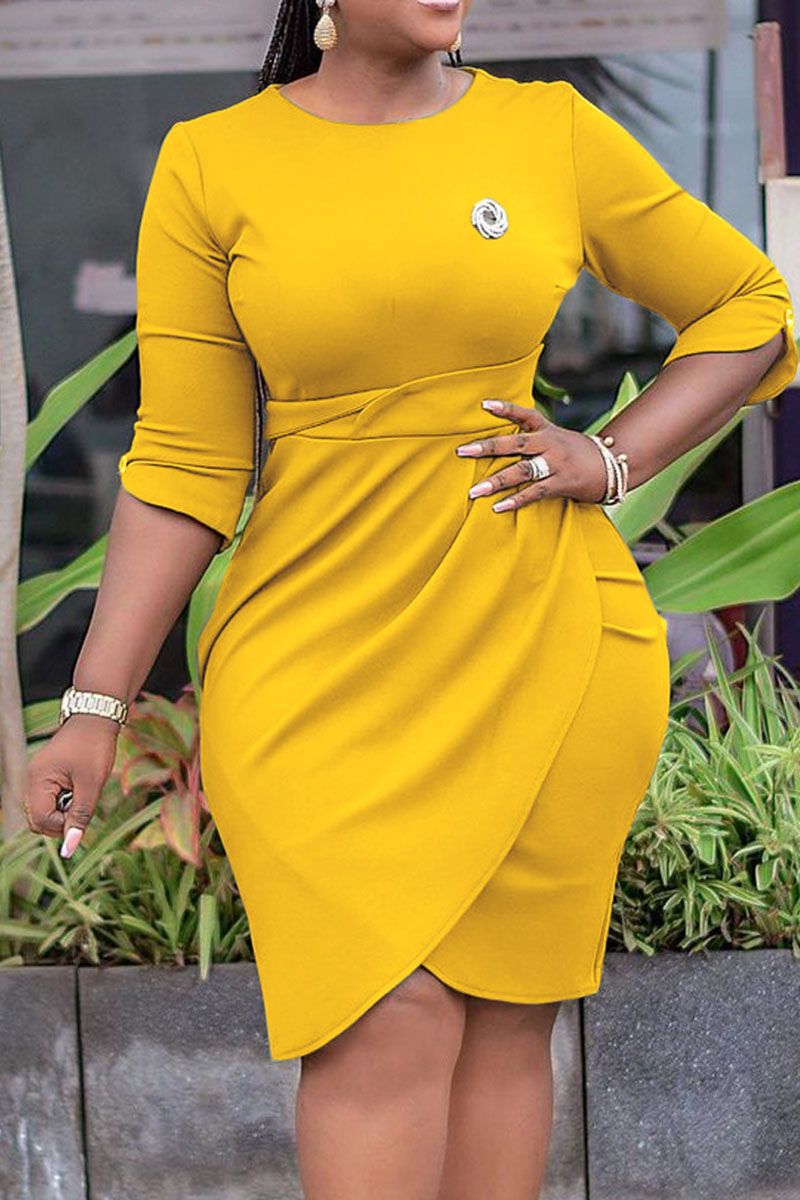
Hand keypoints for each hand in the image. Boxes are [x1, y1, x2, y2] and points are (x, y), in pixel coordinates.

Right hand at [22, 714, 119, 857]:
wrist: (96, 717)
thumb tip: (69, 849)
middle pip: (37, 820)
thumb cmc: (95, 747)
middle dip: (60, 822)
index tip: (83, 814)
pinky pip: (48, 800)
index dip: (62, 826)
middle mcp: (31, 780)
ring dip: (62, 812)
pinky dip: (63, 802)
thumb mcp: (92, 784)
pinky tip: (78, 791)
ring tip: (81, 795)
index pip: (40, 821)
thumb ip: (80, 817)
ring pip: (43, 812)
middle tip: (83, 806)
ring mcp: (37, 777)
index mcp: (38, 780)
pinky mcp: (45, 776)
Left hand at [455, 398, 607, 510]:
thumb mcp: (556, 437)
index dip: (505, 409)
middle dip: (487, 447)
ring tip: (474, 491)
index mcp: (547, 430)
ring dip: (496, 481)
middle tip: (462, 451)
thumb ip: (532, 437)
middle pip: (515, 444)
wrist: (613, 466)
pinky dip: (516, 500)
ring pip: (522, 471)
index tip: (484, 404)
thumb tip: (499, 441)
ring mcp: (556, 464)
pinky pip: (535, 492)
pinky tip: (498, 507)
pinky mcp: (562, 483)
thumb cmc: (576, 453)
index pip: (524, 415)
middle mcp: (550, 444)